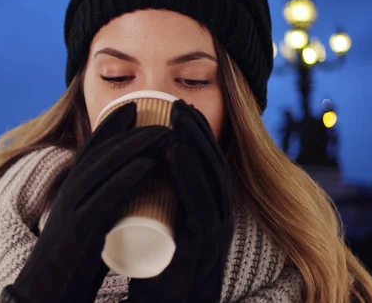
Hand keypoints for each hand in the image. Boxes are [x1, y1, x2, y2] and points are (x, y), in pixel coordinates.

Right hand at [2, 103, 172, 302]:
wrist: (46, 296)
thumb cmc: (73, 264)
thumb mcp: (86, 226)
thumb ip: (100, 208)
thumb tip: (125, 196)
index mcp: (70, 193)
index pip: (91, 150)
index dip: (113, 126)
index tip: (137, 107)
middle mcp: (68, 196)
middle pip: (100, 153)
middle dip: (130, 129)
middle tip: (161, 114)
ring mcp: (70, 213)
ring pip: (103, 169)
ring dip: (135, 146)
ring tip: (164, 132)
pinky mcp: (77, 234)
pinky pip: (103, 199)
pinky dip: (125, 179)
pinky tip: (147, 165)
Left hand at [127, 100, 233, 301]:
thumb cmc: (163, 267)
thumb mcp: (170, 228)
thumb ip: (168, 205)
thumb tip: (151, 176)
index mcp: (211, 210)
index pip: (209, 164)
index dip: (198, 133)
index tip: (180, 107)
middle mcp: (219, 217)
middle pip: (213, 164)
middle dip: (197, 130)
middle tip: (177, 103)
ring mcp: (214, 233)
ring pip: (209, 178)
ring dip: (192, 143)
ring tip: (174, 116)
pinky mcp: (202, 247)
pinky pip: (199, 204)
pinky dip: (187, 175)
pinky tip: (172, 151)